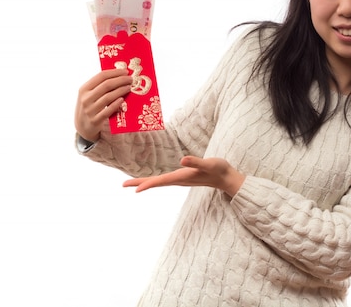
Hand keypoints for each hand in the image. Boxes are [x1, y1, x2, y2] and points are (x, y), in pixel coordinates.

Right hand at [75, 68, 131, 141]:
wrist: (82, 127)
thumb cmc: (89, 107)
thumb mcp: (88, 95)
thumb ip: (99, 86)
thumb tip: (118, 75)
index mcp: (84, 89)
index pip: (101, 76)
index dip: (115, 72)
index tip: (125, 71)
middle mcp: (86, 98)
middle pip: (106, 85)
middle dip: (120, 80)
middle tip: (130, 79)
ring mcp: (90, 110)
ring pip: (108, 97)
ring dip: (121, 91)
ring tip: (129, 87)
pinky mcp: (95, 120)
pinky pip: (108, 111)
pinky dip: (116, 104)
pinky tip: (122, 99)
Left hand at [123, 156, 245, 196]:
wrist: (227, 178)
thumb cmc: (219, 169)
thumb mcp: (208, 163)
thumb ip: (196, 162)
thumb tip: (182, 160)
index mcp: (181, 177)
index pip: (161, 181)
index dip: (147, 184)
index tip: (134, 190)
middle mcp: (178, 180)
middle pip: (155, 183)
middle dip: (139, 183)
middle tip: (123, 185)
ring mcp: (180, 180)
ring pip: (158, 182)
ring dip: (144, 182)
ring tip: (131, 183)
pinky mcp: (182, 177)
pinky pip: (163, 180)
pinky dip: (154, 180)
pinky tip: (150, 180)